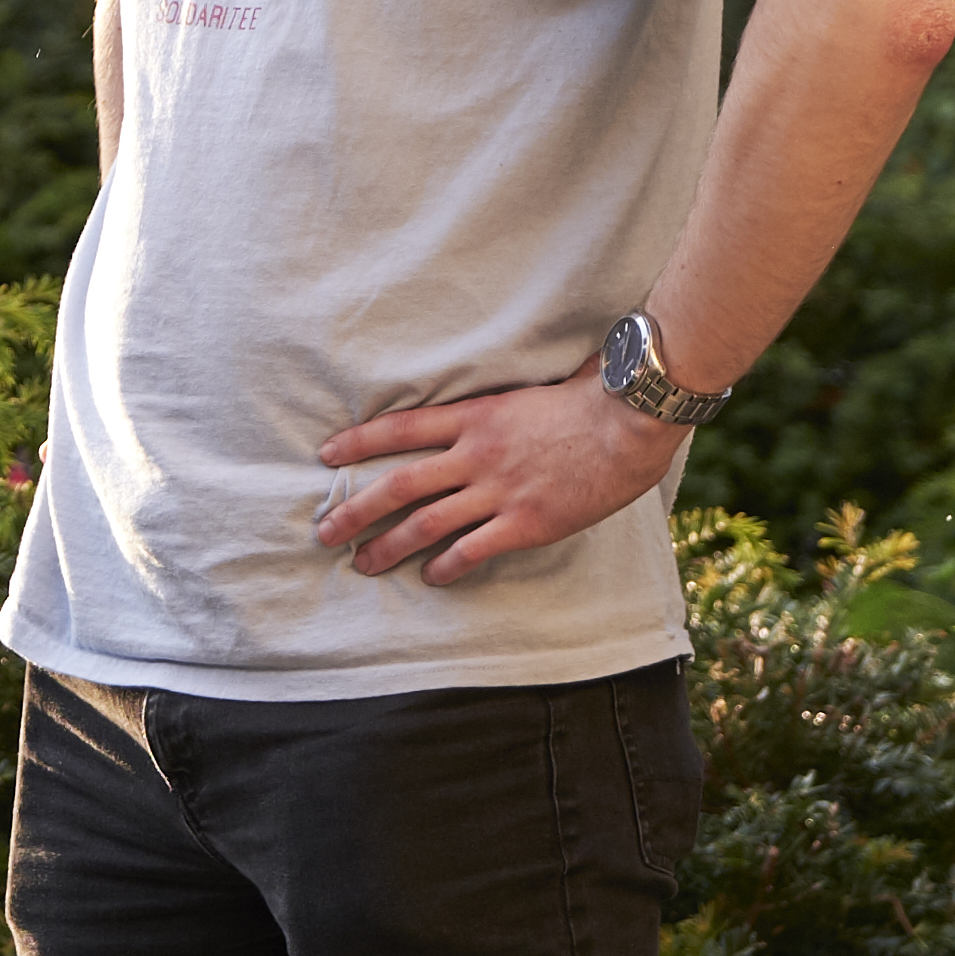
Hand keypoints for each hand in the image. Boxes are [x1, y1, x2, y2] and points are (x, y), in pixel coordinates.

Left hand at [309, 378, 677, 583]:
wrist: (629, 423)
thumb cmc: (590, 396)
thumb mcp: (531, 386)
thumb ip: (504, 397)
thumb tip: (501, 379)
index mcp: (474, 417)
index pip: (400, 429)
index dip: (359, 443)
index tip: (327, 456)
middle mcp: (476, 454)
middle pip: (399, 484)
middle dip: (355, 509)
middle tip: (324, 530)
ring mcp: (498, 491)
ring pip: (426, 524)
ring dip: (388, 546)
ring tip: (361, 564)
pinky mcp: (525, 523)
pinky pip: (473, 550)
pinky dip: (446, 566)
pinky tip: (431, 576)